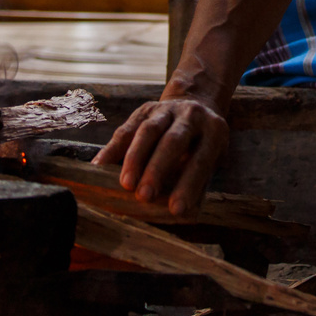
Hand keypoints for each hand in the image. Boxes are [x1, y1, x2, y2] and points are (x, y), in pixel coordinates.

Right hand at [92, 97, 230, 216]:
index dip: (188, 185)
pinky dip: (113, 149)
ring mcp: (167, 109)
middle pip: (173, 141)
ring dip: (134, 159)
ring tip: (125, 184)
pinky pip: (126, 128)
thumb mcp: (212, 158)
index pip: (201, 160)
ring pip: (148, 131)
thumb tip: (172, 209)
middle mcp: (191, 116)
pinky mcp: (145, 110)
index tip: (176, 210)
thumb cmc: (203, 144)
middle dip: (157, 169)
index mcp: (214, 131)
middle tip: (144, 196)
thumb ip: (196, 178)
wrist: (196, 104)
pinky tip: (100, 166)